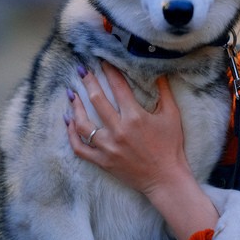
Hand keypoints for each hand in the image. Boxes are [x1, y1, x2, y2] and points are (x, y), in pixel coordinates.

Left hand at [66, 61, 190, 195]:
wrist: (165, 178)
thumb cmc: (171, 146)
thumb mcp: (172, 115)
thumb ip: (164, 92)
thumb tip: (157, 72)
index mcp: (135, 117)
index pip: (118, 87)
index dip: (110, 71)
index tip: (103, 61)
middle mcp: (118, 130)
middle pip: (97, 100)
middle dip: (88, 82)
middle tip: (82, 70)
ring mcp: (108, 147)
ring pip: (83, 124)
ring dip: (75, 107)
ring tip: (71, 94)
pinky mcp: (102, 161)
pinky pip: (80, 148)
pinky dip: (71, 135)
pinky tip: (68, 122)